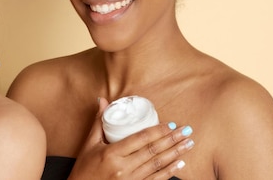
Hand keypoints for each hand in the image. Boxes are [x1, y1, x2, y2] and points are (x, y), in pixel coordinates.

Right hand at [68, 98, 193, 179]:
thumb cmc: (84, 169)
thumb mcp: (89, 144)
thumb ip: (99, 122)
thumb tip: (102, 100)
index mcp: (111, 154)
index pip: (139, 139)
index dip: (157, 131)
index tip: (170, 124)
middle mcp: (123, 168)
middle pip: (152, 152)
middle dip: (172, 140)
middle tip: (186, 131)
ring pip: (157, 165)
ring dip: (175, 154)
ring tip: (188, 144)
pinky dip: (170, 172)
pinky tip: (180, 164)